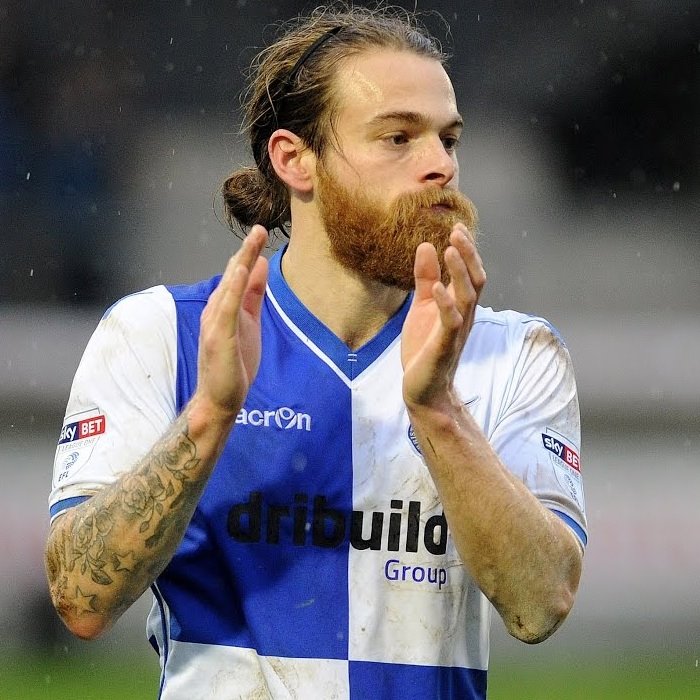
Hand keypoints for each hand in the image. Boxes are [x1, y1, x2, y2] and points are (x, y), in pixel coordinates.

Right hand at [195, 225, 268, 418]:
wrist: (220, 400)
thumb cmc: (234, 364)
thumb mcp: (249, 322)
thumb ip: (253, 295)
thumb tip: (260, 265)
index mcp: (224, 308)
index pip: (237, 276)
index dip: (248, 254)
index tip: (261, 233)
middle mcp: (215, 311)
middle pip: (233, 275)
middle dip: (246, 251)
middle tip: (260, 228)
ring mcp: (215, 324)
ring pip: (229, 287)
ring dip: (241, 262)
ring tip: (252, 241)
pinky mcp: (219, 337)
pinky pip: (226, 309)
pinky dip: (232, 289)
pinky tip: (241, 272)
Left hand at [401, 223, 485, 408]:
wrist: (422, 389)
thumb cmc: (424, 348)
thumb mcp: (422, 307)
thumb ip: (425, 279)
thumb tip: (426, 245)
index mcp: (459, 306)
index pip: (470, 274)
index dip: (466, 251)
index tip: (457, 227)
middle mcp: (464, 316)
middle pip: (475, 280)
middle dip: (468, 255)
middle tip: (457, 231)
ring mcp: (456, 332)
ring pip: (467, 297)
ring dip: (459, 272)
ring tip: (450, 249)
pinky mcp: (443, 346)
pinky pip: (450, 323)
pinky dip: (445, 303)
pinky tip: (435, 288)